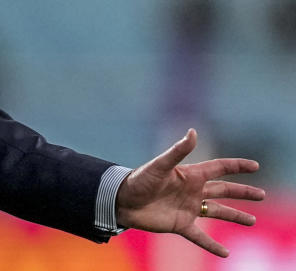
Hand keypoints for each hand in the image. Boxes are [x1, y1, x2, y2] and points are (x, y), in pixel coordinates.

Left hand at [116, 128, 264, 256]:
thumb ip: (178, 151)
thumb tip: (193, 131)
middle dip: (243, 192)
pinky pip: (201, 236)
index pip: (219, 168)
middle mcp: (192, 191)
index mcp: (190, 175)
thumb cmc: (139, 179)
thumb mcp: (160, 165)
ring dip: (235, 216)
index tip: (254, 166)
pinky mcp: (180, 224)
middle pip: (223, 190)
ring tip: (252, 220)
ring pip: (217, 212)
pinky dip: (213, 245)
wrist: (121, 201)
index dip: (237, 166)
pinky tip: (225, 252)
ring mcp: (188, 208)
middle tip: (262, 195)